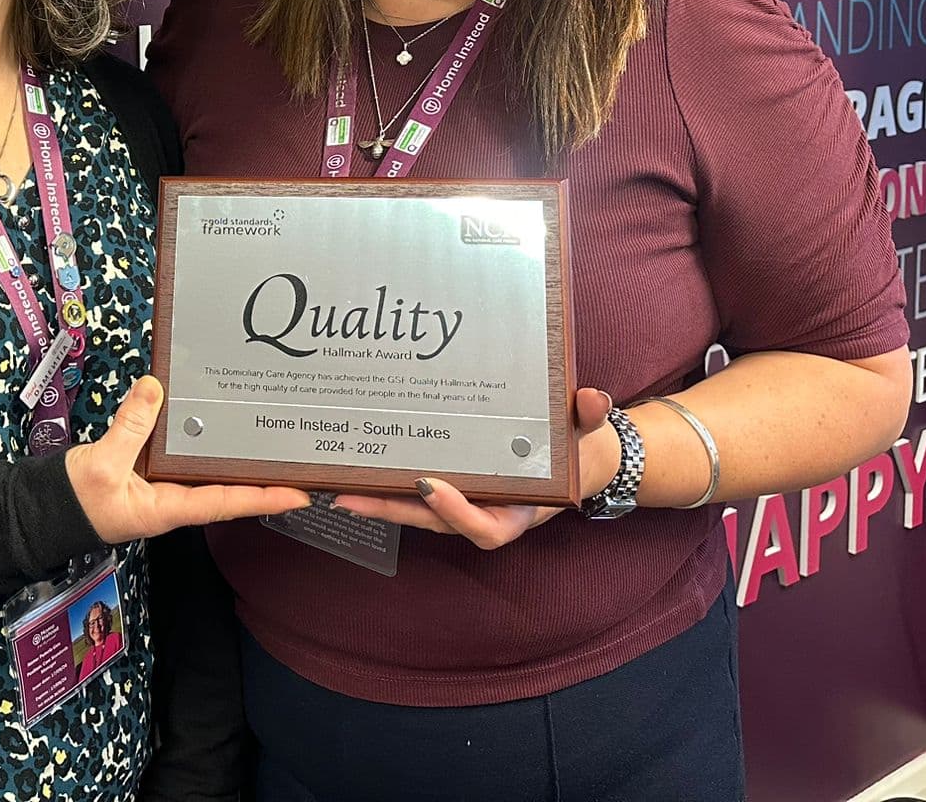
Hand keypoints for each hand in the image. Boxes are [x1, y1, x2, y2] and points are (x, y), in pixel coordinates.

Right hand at [65, 376, 310, 543]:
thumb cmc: (74, 500)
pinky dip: (200, 439)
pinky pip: (182, 456)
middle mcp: (174, 499)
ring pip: (206, 470)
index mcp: (169, 509)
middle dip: (260, 476)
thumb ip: (130, 426)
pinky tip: (213, 419)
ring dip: (233, 457)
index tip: (301, 494)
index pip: (227, 504)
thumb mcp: (101, 464)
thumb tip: (154, 387)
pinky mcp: (149, 470)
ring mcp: (162, 485)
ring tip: (267, 436)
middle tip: (296, 457)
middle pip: (226, 488)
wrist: (43, 509)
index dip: (265, 499)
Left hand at [331, 388, 618, 549]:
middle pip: (430, 520)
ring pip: (413, 508)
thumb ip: (588, 419)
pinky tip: (354, 466)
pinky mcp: (448, 487)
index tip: (430, 485)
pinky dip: (385, 481)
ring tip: (334, 484)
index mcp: (517, 513)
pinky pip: (412, 489)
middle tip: (346, 495)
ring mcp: (462, 502)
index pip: (483, 527)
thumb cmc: (576, 446)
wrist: (573, 453)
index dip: (455, 512)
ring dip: (375, 498)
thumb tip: (591, 398)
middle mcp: (483, 512)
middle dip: (388, 509)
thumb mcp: (587, 433)